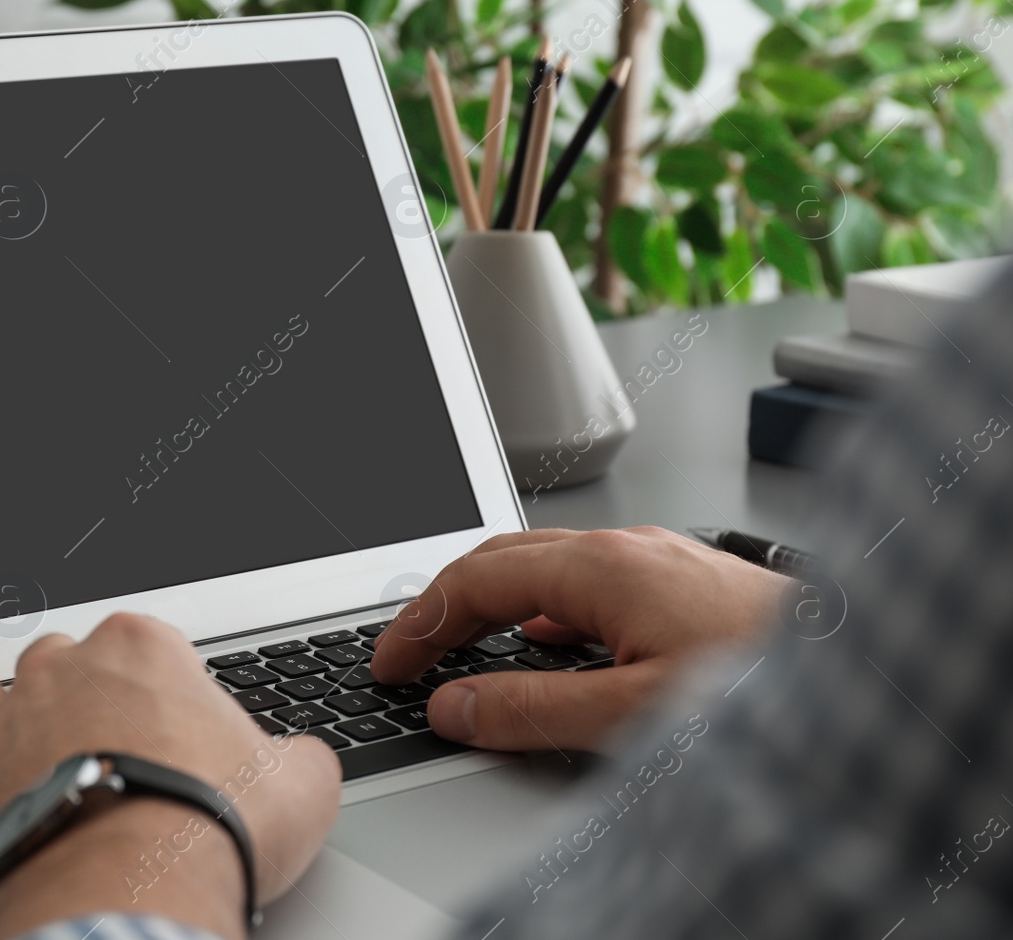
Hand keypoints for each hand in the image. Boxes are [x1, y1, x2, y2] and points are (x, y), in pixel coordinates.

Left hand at [0, 613, 341, 939]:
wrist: (135, 895)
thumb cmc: (211, 830)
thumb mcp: (300, 786)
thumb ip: (299, 758)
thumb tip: (304, 764)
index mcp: (139, 651)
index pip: (136, 640)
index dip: (148, 683)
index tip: (160, 721)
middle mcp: (58, 673)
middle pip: (49, 659)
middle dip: (63, 693)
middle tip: (92, 743)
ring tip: (6, 751)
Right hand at [370, 528, 783, 752]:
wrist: (870, 667)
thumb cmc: (768, 680)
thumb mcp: (634, 711)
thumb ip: (534, 708)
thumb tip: (456, 705)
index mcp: (602, 566)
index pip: (475, 580)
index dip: (420, 622)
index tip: (390, 662)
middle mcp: (626, 548)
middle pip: (504, 560)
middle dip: (445, 604)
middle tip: (409, 652)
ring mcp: (657, 559)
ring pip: (547, 567)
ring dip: (494, 604)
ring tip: (463, 647)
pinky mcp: (683, 580)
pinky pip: (589, 581)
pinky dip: (544, 610)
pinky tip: (551, 641)